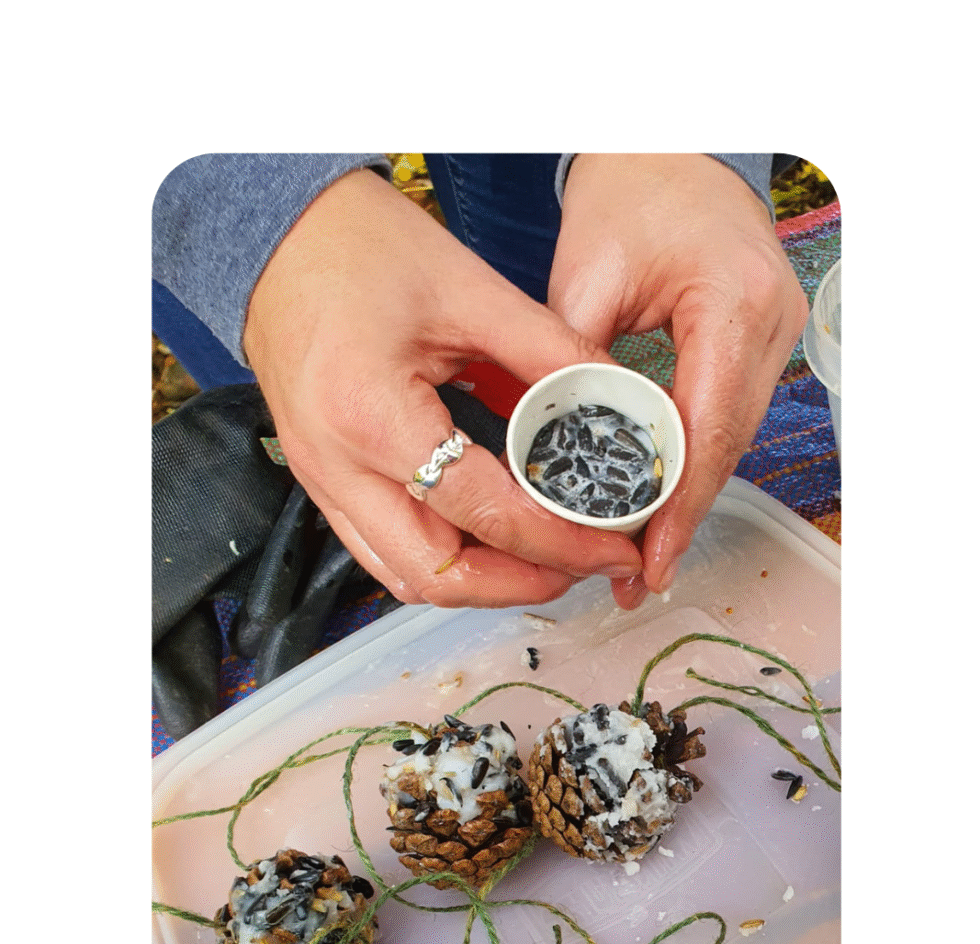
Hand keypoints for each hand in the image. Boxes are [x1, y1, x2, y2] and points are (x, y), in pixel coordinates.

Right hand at [243, 168, 642, 608]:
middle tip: (580, 562)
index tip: (610, 545)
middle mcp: (337, 468)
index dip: (559, 542)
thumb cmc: (354, 246)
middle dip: (520, 583)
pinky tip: (488, 536)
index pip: (484, 514)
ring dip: (480, 581)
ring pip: (406, 576)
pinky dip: (444, 556)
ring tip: (541, 556)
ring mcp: (321, 481)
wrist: (275, 234)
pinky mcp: (322, 480)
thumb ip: (549, 352)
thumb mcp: (469, 290)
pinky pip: (384, 549)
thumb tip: (613, 397)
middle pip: (437, 576)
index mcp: (373, 418)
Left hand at [547, 154, 808, 605]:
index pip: (706, 427)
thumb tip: (555, 448)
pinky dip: (691, 460)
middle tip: (639, 575)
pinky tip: (659, 498)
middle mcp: (770, 322)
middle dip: (680, 516)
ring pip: (730, 439)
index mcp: (731, 302)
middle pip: (726, 445)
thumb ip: (572, 365)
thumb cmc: (628, 193)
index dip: (676, 503)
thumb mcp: (585, 277)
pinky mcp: (759, 341)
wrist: (668, 152)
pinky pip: (727, 416)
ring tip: (644, 553)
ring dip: (687, 496)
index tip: (650, 557)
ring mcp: (775, 331)